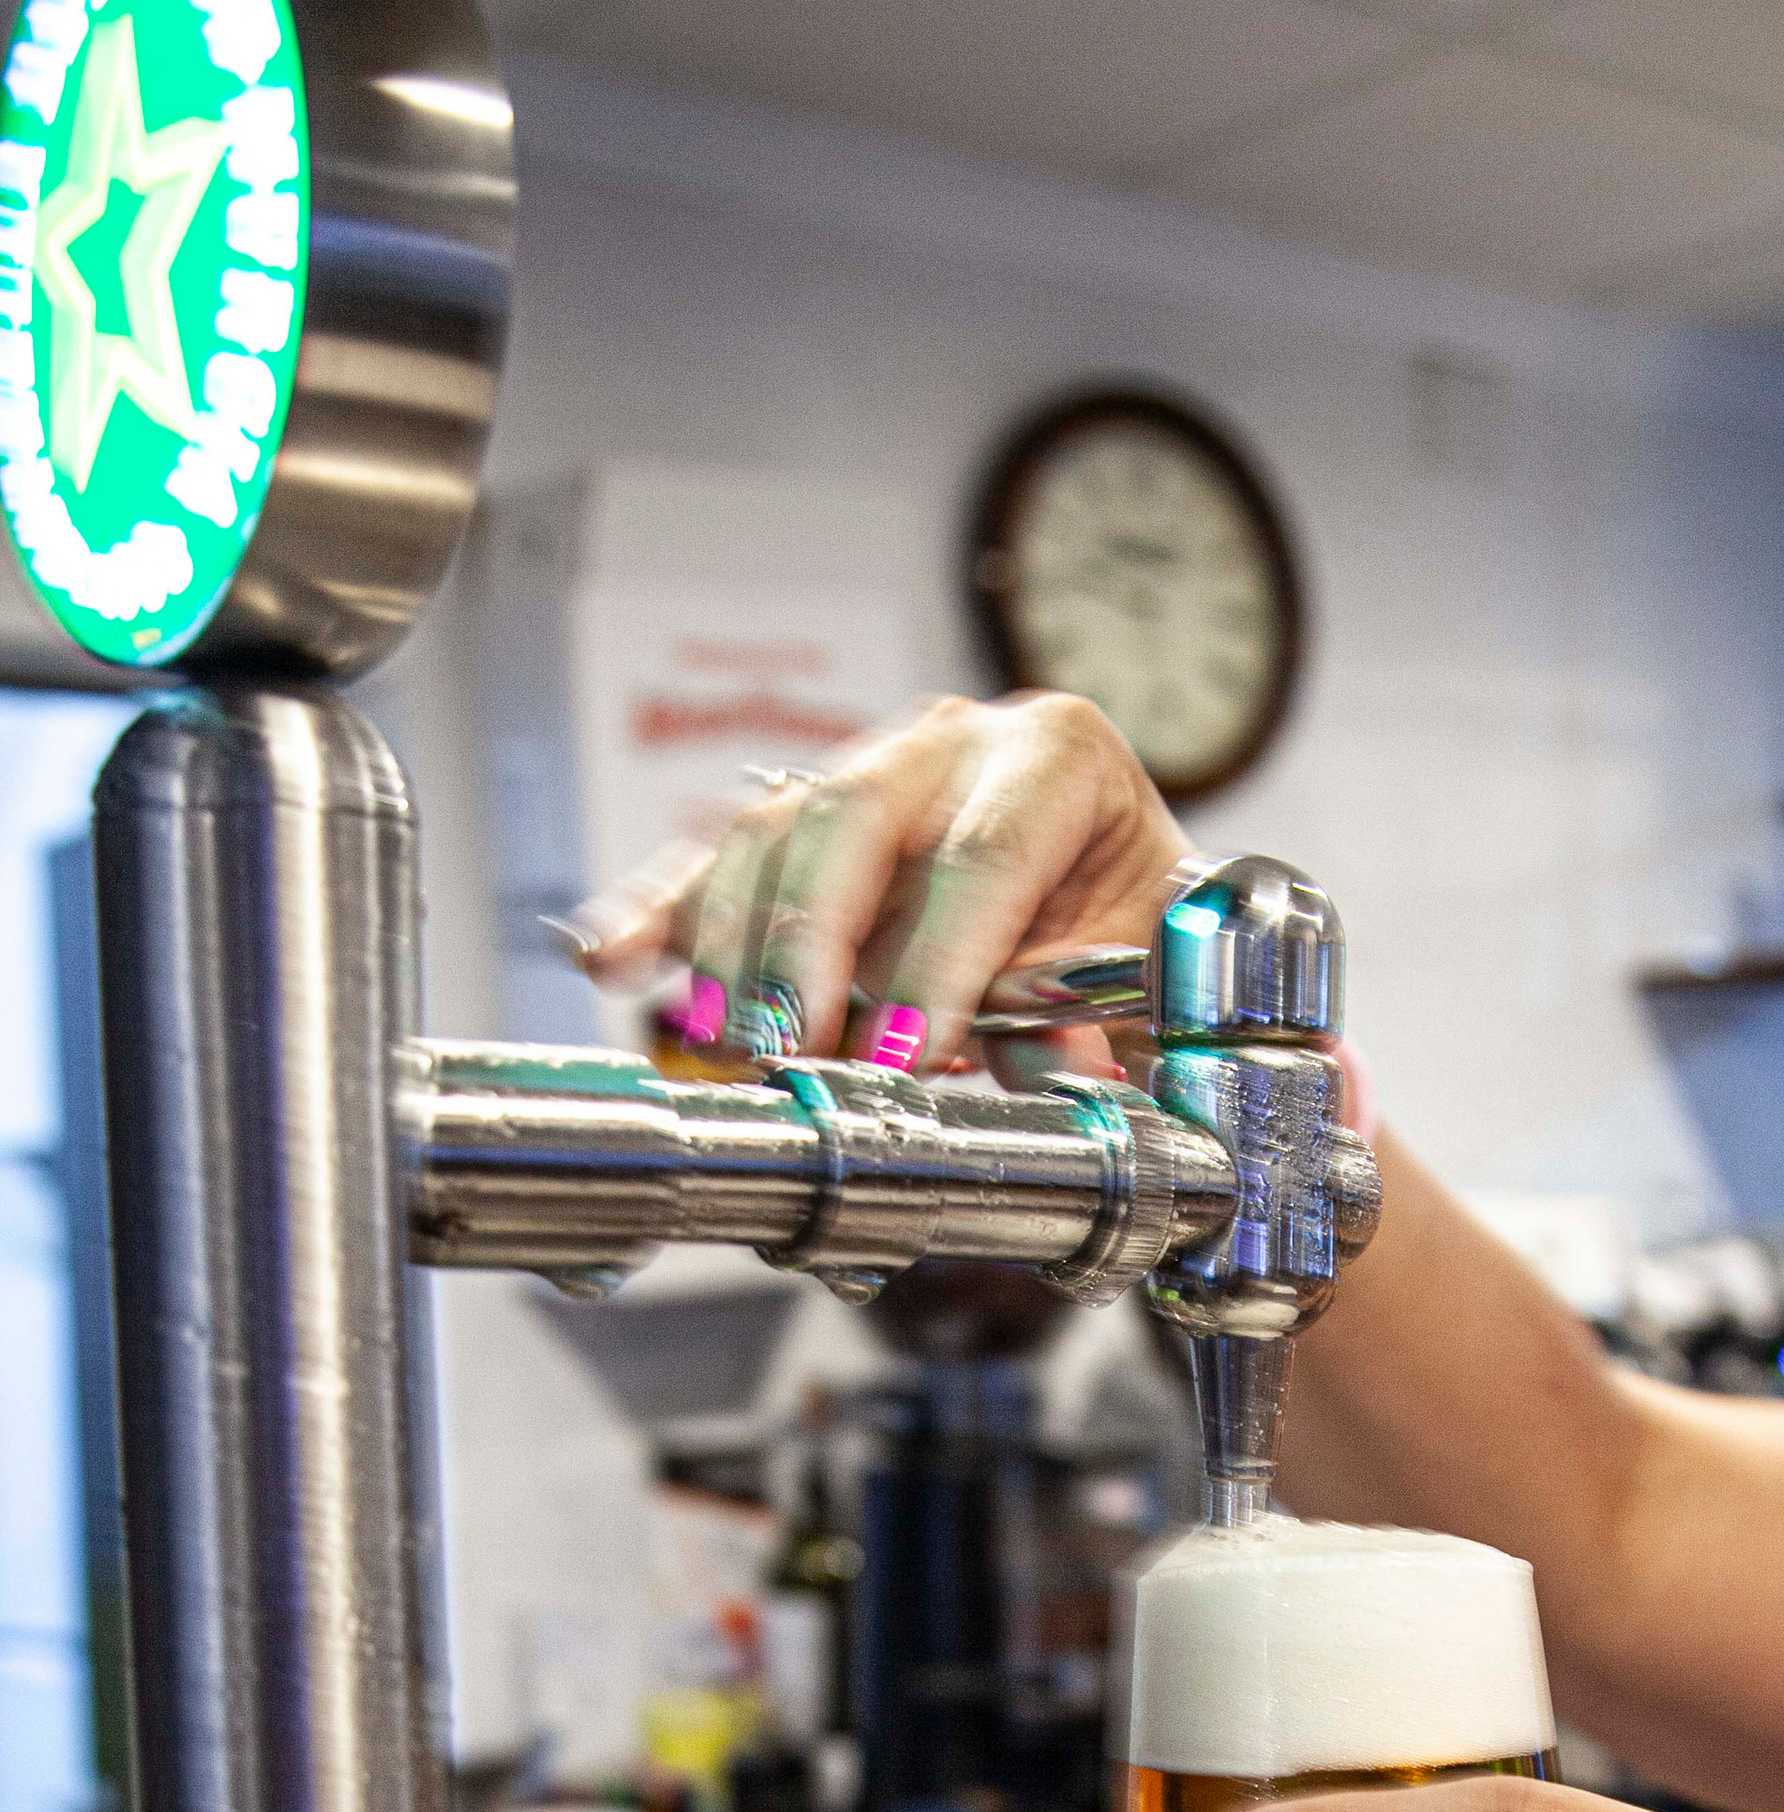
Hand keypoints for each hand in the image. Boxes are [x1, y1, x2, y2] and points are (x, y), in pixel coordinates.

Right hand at [567, 690, 1188, 1069]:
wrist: (1117, 909)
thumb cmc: (1129, 937)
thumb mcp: (1145, 976)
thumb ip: (1094, 1022)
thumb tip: (1051, 1069)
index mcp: (1057, 759)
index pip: (984, 852)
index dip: (938, 959)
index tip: (906, 1050)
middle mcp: (954, 743)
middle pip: (852, 818)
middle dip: (812, 941)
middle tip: (792, 1042)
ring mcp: (867, 774)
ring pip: (772, 833)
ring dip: (732, 940)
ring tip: (721, 1034)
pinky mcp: (801, 827)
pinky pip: (717, 862)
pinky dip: (660, 912)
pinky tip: (610, 957)